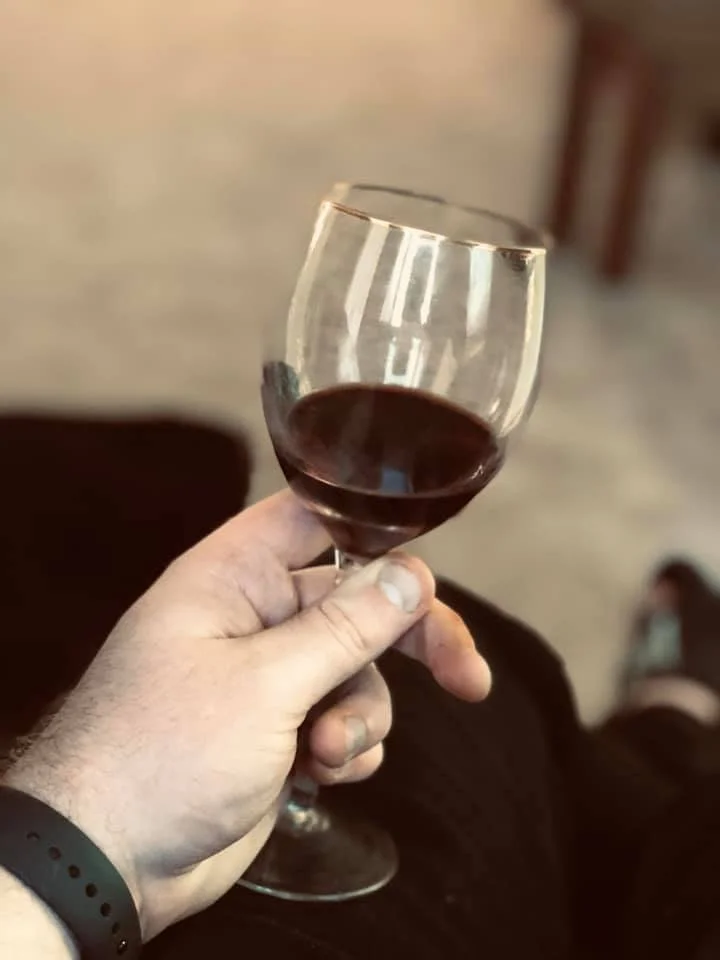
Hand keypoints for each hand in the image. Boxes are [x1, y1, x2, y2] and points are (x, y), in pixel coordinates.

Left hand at [4, 492, 490, 939]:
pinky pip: (346, 720)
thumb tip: (412, 574)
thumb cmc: (161, 752)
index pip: (315, 518)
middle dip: (410, 640)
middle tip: (465, 676)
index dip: (373, 527)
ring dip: (362, 714)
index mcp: (235, 576)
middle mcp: (256, 617)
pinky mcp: (283, 730)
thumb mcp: (264, 683)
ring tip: (328, 751)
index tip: (426, 560)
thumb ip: (345, 627)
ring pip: (360, 671)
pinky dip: (348, 747)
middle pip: (358, 600)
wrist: (109, 860)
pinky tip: (321, 774)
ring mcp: (271, 676)